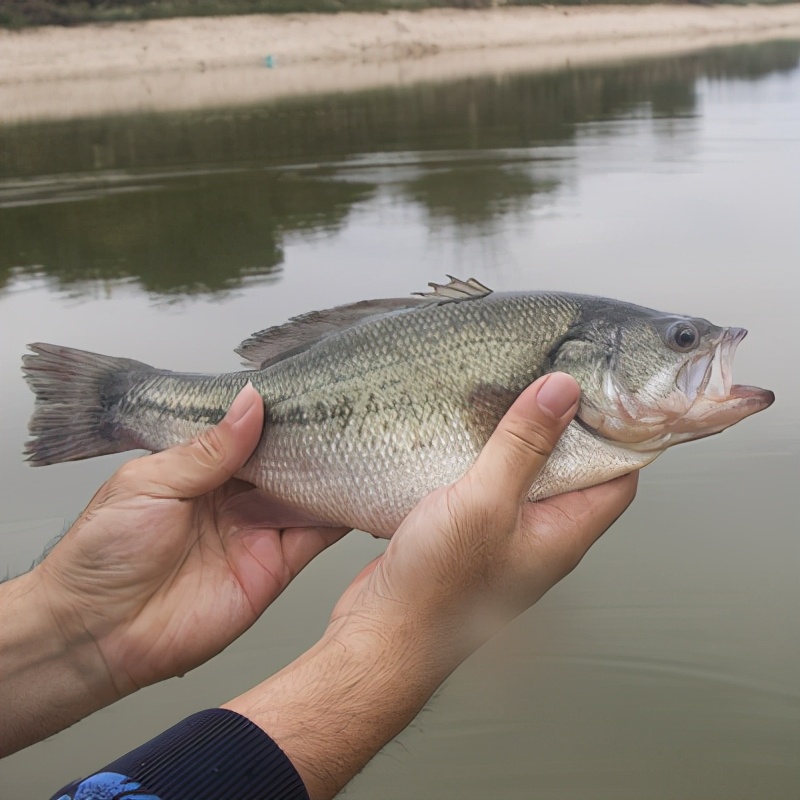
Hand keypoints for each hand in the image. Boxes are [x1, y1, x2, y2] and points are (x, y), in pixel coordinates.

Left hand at [0, 385, 347, 755]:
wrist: (96, 634)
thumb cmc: (102, 554)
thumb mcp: (150, 483)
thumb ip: (208, 450)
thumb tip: (250, 403)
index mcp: (201, 470)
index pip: (250, 433)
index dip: (277, 413)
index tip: (309, 389)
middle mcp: (234, 497)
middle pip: (286, 461)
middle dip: (313, 438)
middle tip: (346, 411)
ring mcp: (257, 531)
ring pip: (308, 494)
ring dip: (332, 472)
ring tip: (361, 443)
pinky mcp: (274, 567)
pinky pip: (316, 536)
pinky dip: (341, 515)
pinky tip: (359, 491)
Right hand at [225, 373, 637, 799]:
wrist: (383, 635)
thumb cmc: (437, 586)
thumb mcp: (484, 502)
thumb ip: (524, 446)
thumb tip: (564, 391)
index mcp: (564, 533)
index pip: (618, 477)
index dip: (617, 432)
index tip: (601, 390)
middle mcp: (542, 536)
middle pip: (572, 471)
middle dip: (562, 425)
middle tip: (546, 380)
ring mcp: (505, 536)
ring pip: (527, 475)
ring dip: (518, 438)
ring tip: (504, 395)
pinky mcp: (470, 533)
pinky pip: (490, 485)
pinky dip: (485, 456)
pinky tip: (464, 433)